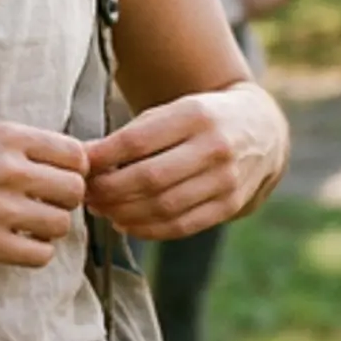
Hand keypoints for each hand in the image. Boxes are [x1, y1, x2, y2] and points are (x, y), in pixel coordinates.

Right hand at [0, 122, 89, 268]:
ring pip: (61, 224)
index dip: (74, 169)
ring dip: (49, 227)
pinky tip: (15, 242)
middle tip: (44, 203)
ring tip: (26, 224)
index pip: (74, 153)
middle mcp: (9, 169)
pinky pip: (41, 254)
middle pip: (74, 189)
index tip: (60, 177)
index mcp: (6, 135)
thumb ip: (17, 146)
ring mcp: (0, 208)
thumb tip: (62, 164)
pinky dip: (34, 251)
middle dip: (64, 199)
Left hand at [82, 86, 287, 239]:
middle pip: (149, 179)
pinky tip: (125, 223)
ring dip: (124, 213)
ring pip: (164, 207)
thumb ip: (134, 133)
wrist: (261, 129)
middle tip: (84, 193)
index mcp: (194, 115)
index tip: (79, 164)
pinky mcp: (231, 206)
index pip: (137, 141)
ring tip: (101, 209)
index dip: (102, 157)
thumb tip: (86, 157)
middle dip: (109, 190)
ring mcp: (226, 180)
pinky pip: (182, 226)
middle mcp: (214, 148)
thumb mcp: (173, 110)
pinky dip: (148, 230)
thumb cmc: (200, 118)